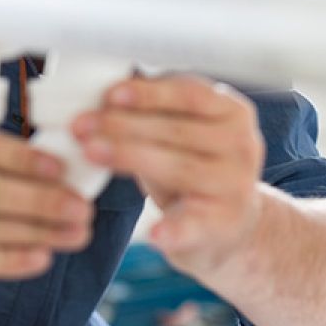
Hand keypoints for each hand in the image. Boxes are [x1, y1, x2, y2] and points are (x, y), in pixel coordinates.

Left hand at [71, 75, 264, 275]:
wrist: (231, 222)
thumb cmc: (196, 166)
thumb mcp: (184, 130)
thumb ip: (156, 110)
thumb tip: (104, 92)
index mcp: (233, 112)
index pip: (190, 94)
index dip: (148, 94)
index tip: (110, 94)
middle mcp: (242, 146)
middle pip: (178, 130)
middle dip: (124, 125)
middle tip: (82, 125)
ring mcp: (234, 187)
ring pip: (179, 168)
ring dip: (130, 157)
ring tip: (91, 152)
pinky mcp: (222, 225)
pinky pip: (195, 225)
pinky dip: (173, 229)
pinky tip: (154, 233)